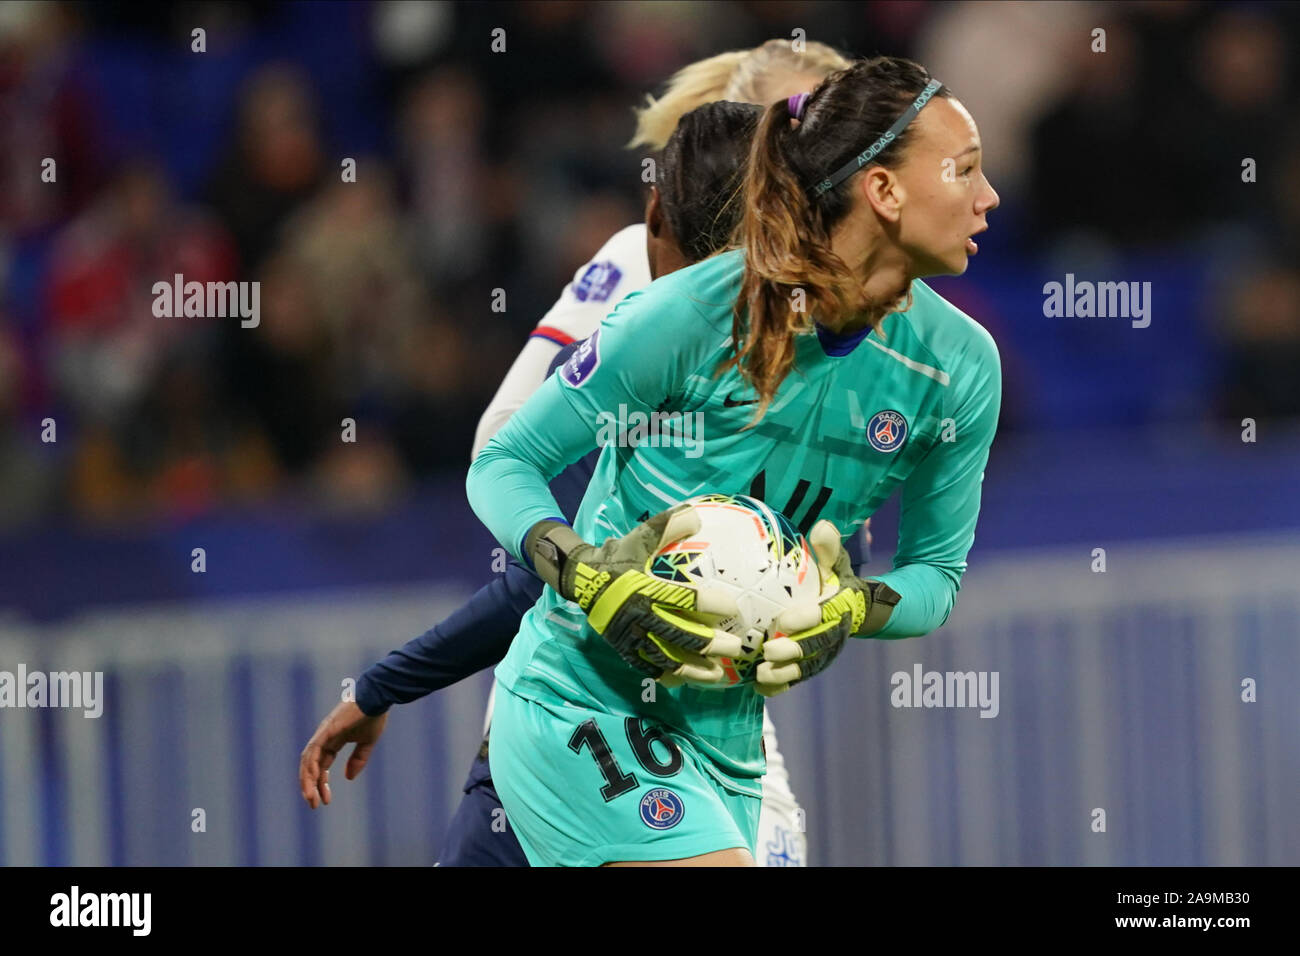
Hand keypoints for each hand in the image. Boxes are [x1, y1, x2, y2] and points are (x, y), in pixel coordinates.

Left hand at [299, 700, 387, 808]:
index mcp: (333, 741)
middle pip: (310, 766)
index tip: (325, 801)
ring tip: (311, 798)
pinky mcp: (327, 729)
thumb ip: (358, 760)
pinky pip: (314, 750)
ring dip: (307, 780)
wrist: (377, 697)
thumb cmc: (373, 716)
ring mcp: (324, 733)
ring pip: (308, 760)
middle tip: (313, 805)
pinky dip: (311, 765)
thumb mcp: (367, 743)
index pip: (321, 766)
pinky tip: (313, 779)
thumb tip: (348, 778)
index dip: (321, 784)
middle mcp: (324, 738)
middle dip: (310, 786)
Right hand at [527, 504, 745, 684]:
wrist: (582, 579)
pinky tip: (685, 682)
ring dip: (694, 669)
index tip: (732, 608)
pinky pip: (647, 668)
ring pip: (667, 659)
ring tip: (718, 674)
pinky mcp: (623, 649)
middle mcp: (640, 616)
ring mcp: (631, 637)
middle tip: (735, 648)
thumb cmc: (617, 558)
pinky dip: (667, 676)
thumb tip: (696, 516)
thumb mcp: (639, 538)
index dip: (708, 604)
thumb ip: (667, 526)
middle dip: (710, 645)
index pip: (683, 599)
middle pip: (680, 635)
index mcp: (646, 588)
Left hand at [756, 519, 899, 696]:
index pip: (823, 615)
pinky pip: (798, 680)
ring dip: (785, 674)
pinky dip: (781, 687)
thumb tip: (822, 525)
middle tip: (768, 651)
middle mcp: (833, 634)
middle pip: (814, 646)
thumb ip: (829, 549)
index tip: (783, 621)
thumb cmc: (837, 583)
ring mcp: (824, 654)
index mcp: (838, 608)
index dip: (805, 619)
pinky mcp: (814, 666)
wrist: (857, 611)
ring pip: (807, 668)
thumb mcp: (837, 564)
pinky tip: (760, 689)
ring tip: (761, 675)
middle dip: (793, 651)